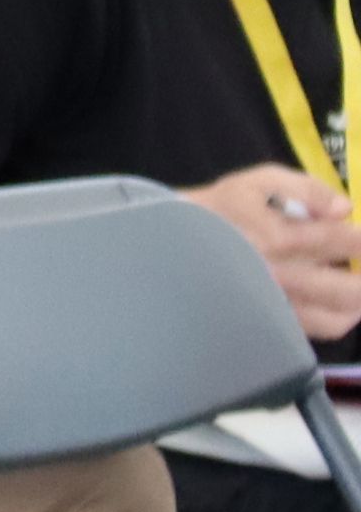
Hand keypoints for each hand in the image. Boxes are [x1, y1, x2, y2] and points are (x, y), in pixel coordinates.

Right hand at [188, 167, 360, 338]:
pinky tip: (341, 306)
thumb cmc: (218, 209)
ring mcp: (274, 304)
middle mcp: (280, 277)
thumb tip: (344, 209)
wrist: (168, 244)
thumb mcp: (258, 182)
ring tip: (358, 290)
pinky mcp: (267, 321)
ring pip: (334, 318)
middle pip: (347, 290)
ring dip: (357, 304)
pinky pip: (312, 330)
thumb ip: (306, 189)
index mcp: (279, 239)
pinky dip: (336, 319)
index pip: (343, 241)